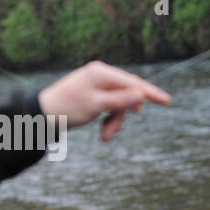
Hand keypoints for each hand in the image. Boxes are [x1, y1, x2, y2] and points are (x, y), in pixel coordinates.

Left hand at [37, 60, 170, 141]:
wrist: (42, 115)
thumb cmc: (67, 109)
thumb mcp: (96, 106)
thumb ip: (120, 100)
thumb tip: (142, 94)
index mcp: (102, 73)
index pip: (132, 82)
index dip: (150, 93)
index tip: (167, 100)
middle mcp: (101, 74)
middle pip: (126, 94)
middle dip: (122, 115)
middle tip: (111, 133)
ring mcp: (97, 84)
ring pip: (119, 103)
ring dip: (115, 121)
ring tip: (105, 136)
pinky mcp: (94, 93)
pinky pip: (110, 105)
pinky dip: (108, 119)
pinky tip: (102, 131)